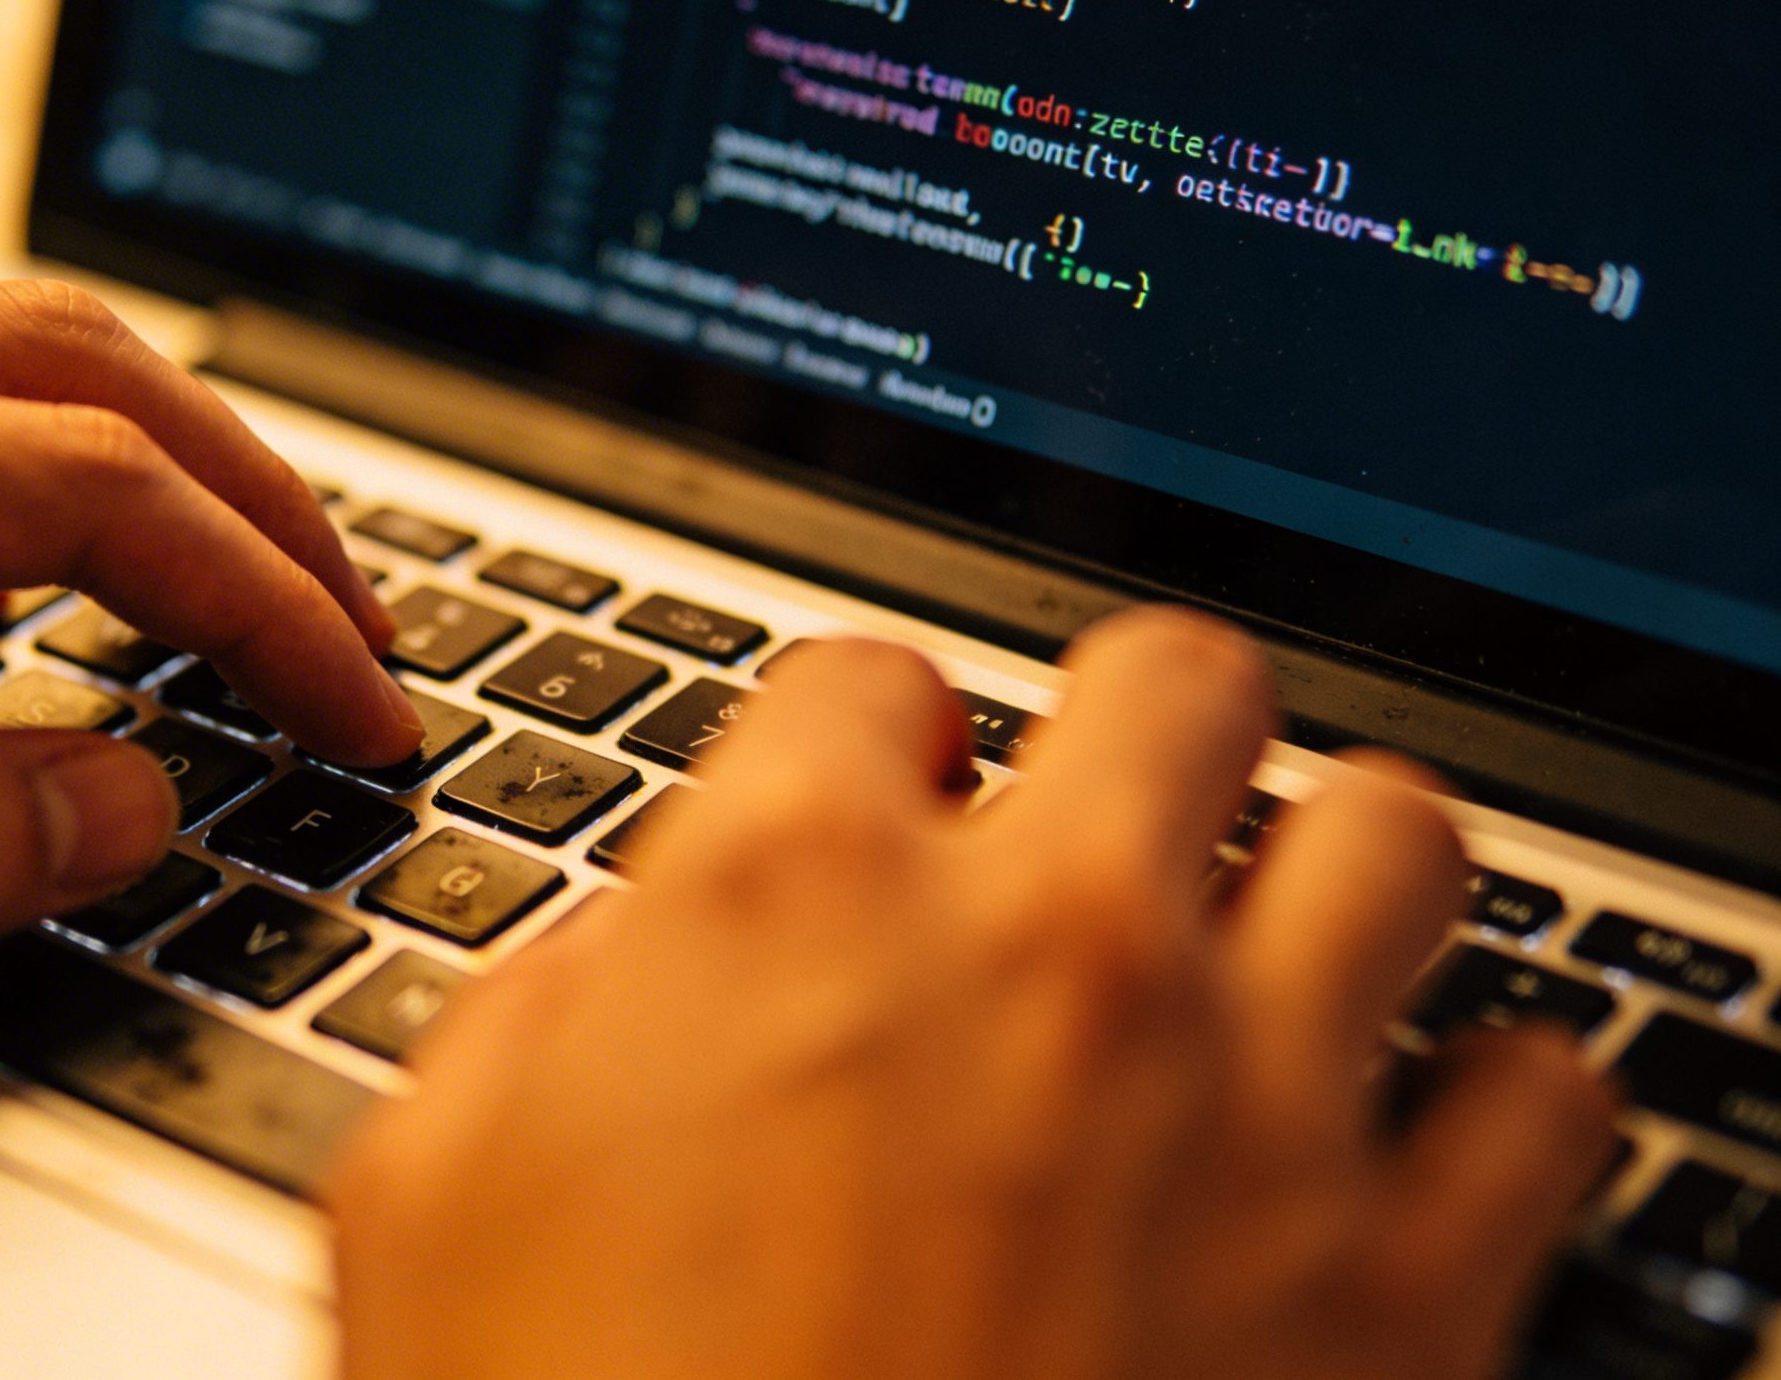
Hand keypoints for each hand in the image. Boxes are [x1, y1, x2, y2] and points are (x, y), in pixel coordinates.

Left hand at [0, 266, 419, 1096]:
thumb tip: (118, 798)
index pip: (72, 481)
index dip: (255, 597)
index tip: (356, 701)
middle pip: (52, 357)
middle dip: (243, 489)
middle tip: (353, 626)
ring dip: (138, 450)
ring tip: (238, 579)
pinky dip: (10, 453)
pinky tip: (28, 547)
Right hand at [330, 612, 1614, 1379]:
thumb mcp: (427, 1203)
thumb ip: (543, 1016)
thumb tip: (630, 966)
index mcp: (790, 903)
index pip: (869, 681)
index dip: (862, 744)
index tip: (877, 810)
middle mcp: (1044, 955)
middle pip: (1176, 682)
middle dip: (1135, 734)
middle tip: (1103, 823)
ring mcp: (1247, 1108)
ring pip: (1398, 836)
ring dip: (1336, 872)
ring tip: (1283, 946)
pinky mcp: (1403, 1293)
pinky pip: (1545, 1097)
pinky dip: (1493, 1103)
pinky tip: (1407, 1147)